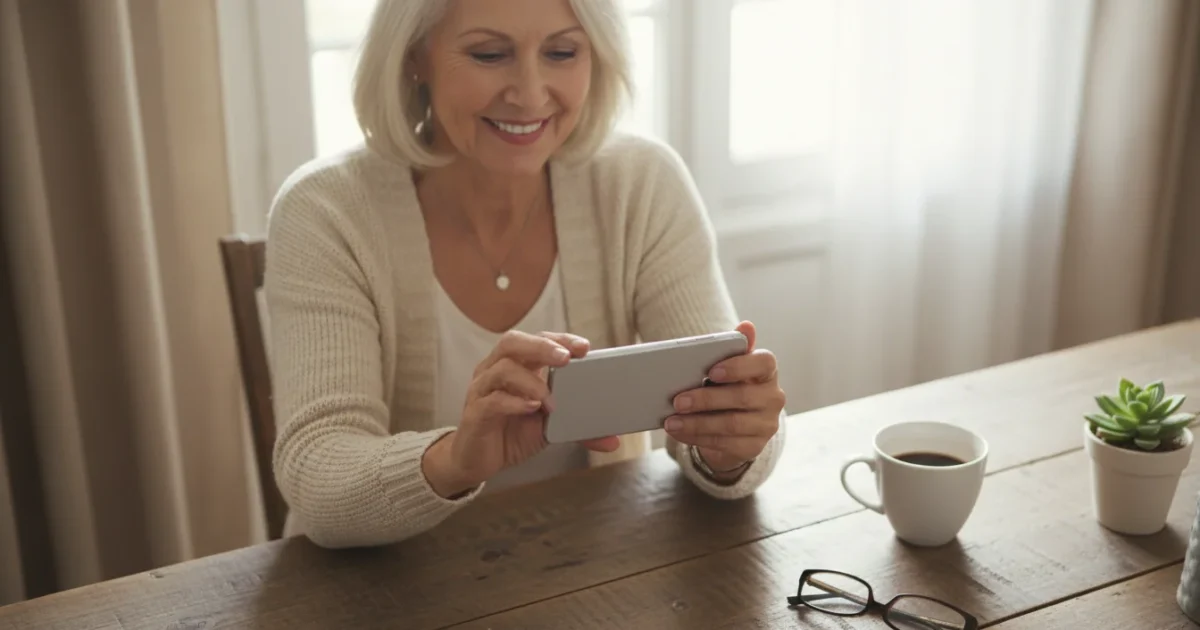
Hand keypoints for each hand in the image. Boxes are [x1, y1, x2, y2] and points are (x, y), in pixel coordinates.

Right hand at [423, 331, 620, 497]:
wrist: (477, 461)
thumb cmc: (512, 434)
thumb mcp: (549, 429)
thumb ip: (578, 428)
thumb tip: (613, 440)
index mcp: (517, 366)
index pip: (537, 340)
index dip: (560, 339)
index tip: (585, 347)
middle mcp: (495, 371)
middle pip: (513, 342)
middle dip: (542, 346)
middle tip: (566, 358)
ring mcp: (482, 390)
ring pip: (501, 368)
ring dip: (531, 381)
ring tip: (549, 400)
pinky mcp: (474, 413)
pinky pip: (491, 400)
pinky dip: (513, 402)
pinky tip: (530, 408)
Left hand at [663, 321, 784, 478]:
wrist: (735, 424)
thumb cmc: (728, 385)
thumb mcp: (727, 367)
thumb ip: (731, 348)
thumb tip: (747, 326)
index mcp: (767, 371)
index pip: (763, 363)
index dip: (739, 366)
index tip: (711, 371)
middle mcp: (773, 397)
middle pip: (742, 397)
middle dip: (706, 399)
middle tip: (677, 401)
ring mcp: (767, 424)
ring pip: (732, 424)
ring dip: (697, 423)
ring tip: (671, 421)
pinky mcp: (755, 447)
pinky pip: (725, 444)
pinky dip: (698, 438)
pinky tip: (679, 432)